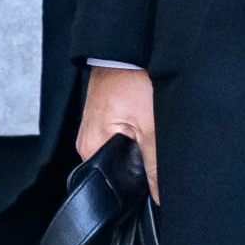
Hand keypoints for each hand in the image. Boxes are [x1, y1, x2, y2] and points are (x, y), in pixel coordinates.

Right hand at [77, 65, 159, 202]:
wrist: (125, 47)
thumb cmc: (132, 79)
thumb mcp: (150, 126)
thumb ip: (155, 165)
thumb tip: (158, 197)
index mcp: (90, 148)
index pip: (113, 183)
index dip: (138, 187)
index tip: (156, 183)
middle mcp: (86, 141)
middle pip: (117, 169)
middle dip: (140, 167)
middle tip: (157, 151)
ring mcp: (93, 128)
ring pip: (121, 153)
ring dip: (138, 150)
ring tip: (151, 135)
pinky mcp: (102, 118)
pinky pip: (119, 138)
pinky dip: (135, 136)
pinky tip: (145, 126)